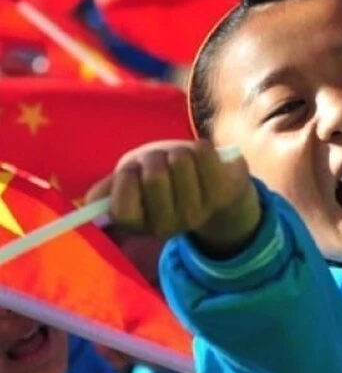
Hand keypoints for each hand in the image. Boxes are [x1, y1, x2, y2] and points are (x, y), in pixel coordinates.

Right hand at [86, 140, 260, 258]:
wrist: (213, 182)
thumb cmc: (163, 178)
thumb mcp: (131, 183)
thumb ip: (108, 190)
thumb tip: (87, 202)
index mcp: (141, 225)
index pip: (122, 208)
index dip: (126, 179)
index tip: (133, 170)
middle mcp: (170, 225)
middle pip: (154, 176)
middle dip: (153, 157)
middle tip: (159, 161)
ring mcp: (199, 211)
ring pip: (180, 160)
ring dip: (178, 150)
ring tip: (182, 160)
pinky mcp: (222, 192)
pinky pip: (204, 153)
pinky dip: (200, 147)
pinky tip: (203, 159)